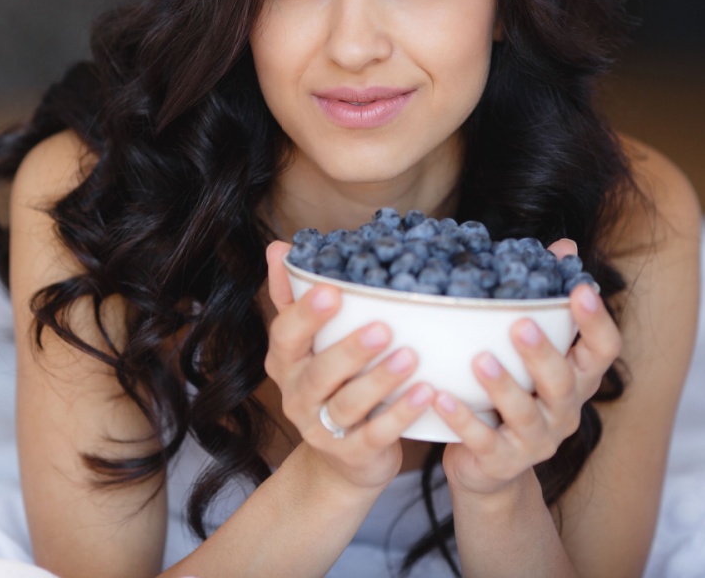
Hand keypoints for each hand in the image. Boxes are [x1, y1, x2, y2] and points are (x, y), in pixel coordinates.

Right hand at [264, 241, 435, 489]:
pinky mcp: (351, 454)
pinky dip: (401, 415)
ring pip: (348, 405)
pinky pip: (376, 435)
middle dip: (350, 350)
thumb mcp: (308, 343)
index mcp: (285, 363)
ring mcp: (322, 429)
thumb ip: (293, 297)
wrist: (343, 458)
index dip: (307, 315)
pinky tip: (427, 394)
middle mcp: (297, 396)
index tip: (333, 290)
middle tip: (383, 327)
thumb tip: (277, 246)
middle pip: (319, 373)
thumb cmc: (331, 384)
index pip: (286, 335)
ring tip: (410, 357)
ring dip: (380, 381)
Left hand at [434, 239, 621, 496]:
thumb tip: (565, 244)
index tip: (580, 288)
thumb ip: (544, 301)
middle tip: (520, 324)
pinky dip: (462, 419)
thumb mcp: (528, 352)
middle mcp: (565, 411)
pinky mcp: (502, 462)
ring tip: (480, 360)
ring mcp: (536, 441)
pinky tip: (439, 397)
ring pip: (525, 414)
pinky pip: (483, 441)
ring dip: (503, 386)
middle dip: (543, 353)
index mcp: (576, 379)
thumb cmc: (509, 393)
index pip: (604, 350)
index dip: (596, 321)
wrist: (488, 466)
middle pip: (564, 383)